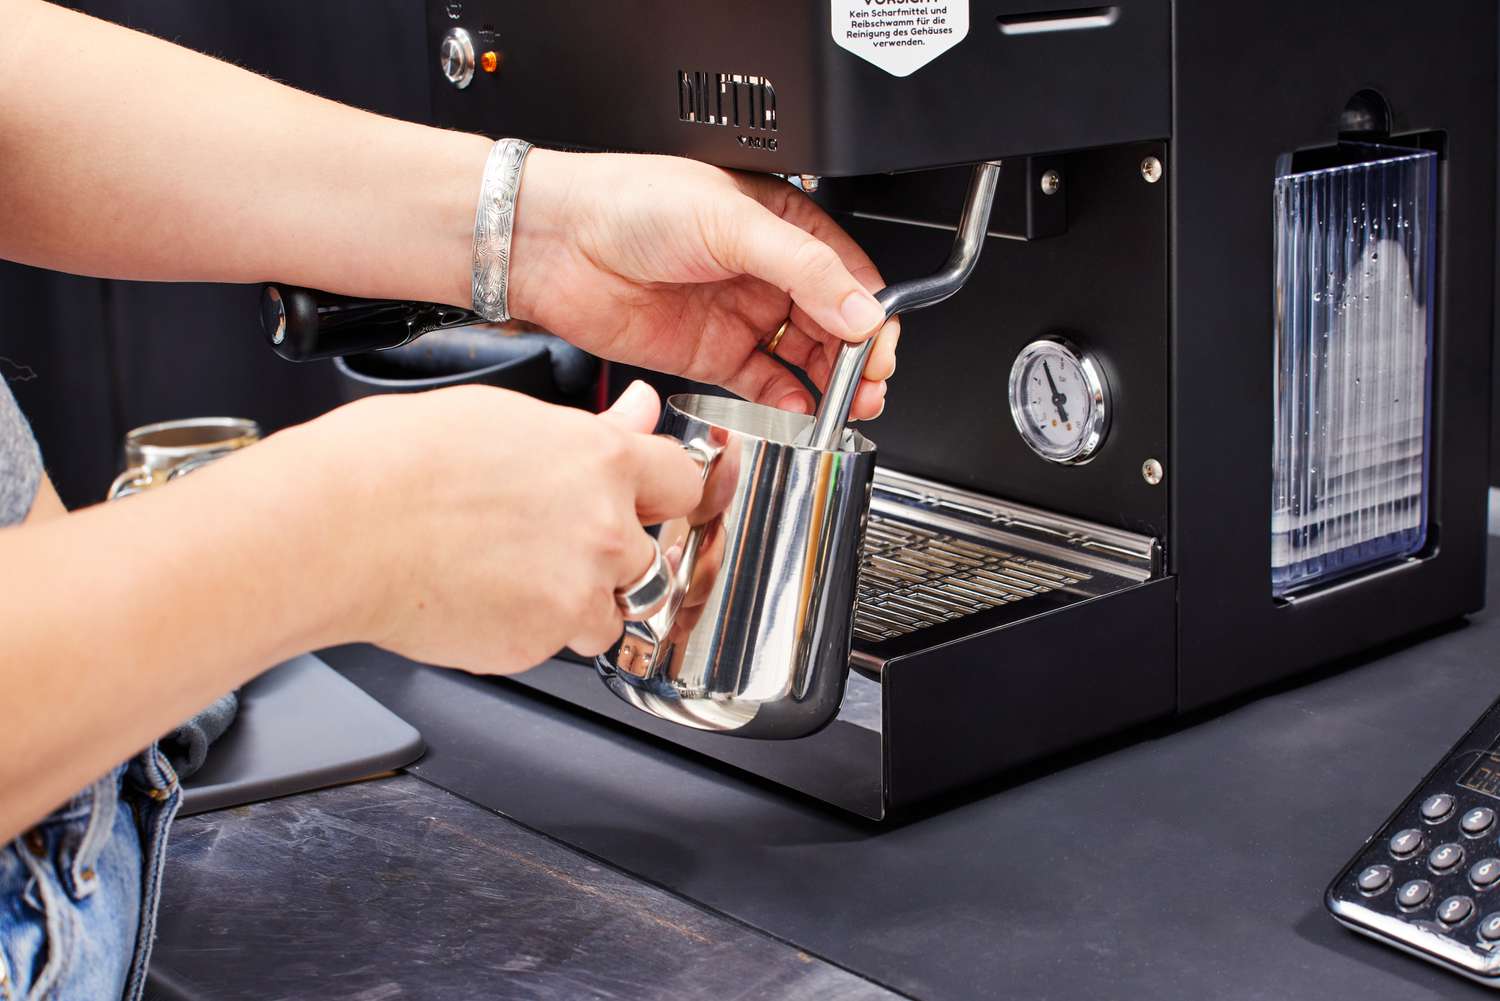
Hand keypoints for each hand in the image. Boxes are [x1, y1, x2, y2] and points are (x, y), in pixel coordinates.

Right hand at [298, 381, 702, 671]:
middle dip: (615, 554)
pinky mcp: (539, 643)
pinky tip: (483, 598)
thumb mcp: (505, 414)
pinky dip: (532, 631)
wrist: (338, 529)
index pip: (683, 480)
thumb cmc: (397, 462)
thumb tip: (639, 409)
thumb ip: (587, 428)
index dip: (663, 492)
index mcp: (602, 460)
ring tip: (510, 574)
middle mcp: (605, 528)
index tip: (651, 500)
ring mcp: (577, 592)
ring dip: (579, 601)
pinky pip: (557, 644)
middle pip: (653, 555)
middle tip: (551, 541)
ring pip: (612, 611)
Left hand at [507, 150, 898, 418]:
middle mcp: (766, 271)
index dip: (870, 314)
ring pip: (805, 359)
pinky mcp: (712, 355)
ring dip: (830, 386)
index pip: (848, 275)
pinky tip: (801, 412)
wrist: (556, 242)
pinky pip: (764, 386)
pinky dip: (787, 403)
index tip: (878, 347)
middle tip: (869, 387)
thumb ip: (802, 268)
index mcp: (782, 224)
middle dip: (857, 358)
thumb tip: (860, 310)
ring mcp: (740, 315)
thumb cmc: (628, 203)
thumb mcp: (729, 222)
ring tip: (846, 408)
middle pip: (834, 323)